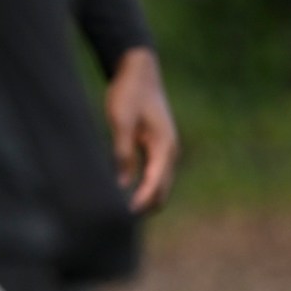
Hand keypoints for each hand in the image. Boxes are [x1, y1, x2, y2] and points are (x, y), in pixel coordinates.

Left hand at [104, 48, 178, 213]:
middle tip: (122, 220)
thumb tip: (123, 183)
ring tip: (122, 211)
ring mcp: (164, 149)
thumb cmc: (128, 93)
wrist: (138, 70)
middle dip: (146, 205)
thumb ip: (123, 152)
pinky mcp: (155, 146)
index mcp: (164, 145)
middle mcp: (169, 151)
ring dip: (145, 197)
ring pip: (159, 183)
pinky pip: (153, 173)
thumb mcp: (121, 121)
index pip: (156, 182)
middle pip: (162, 189)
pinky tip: (125, 191)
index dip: (142, 200)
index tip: (127, 214)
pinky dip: (143, 185)